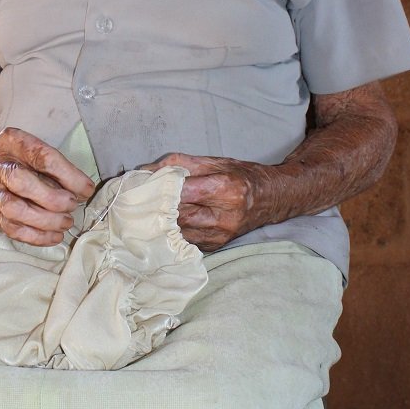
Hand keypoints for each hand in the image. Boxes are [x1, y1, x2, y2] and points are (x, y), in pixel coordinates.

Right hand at [0, 127, 95, 245]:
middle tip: (72, 205)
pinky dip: (36, 236)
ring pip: (13, 209)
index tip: (87, 189)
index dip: (68, 176)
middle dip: (51, 198)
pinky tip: (55, 236)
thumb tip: (83, 191)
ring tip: (66, 222)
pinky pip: (12, 229)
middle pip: (20, 182)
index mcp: (13, 142)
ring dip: (44, 220)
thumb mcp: (39, 150)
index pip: (42, 157)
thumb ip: (60, 168)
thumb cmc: (23, 158)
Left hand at [142, 153, 273, 252]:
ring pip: (178, 230)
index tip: (144, 183)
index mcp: (228, 190)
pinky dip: (172, 230)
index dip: (161, 188)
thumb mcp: (214, 162)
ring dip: (161, 221)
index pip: (184, 192)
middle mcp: (225, 217)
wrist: (270, 200)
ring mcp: (220, 236)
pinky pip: (184, 238)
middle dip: (157, 206)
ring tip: (148, 209)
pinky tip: (164, 221)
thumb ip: (178, 164)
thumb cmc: (241, 176)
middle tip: (139, 198)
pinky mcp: (214, 246)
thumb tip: (144, 171)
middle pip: (178, 214)